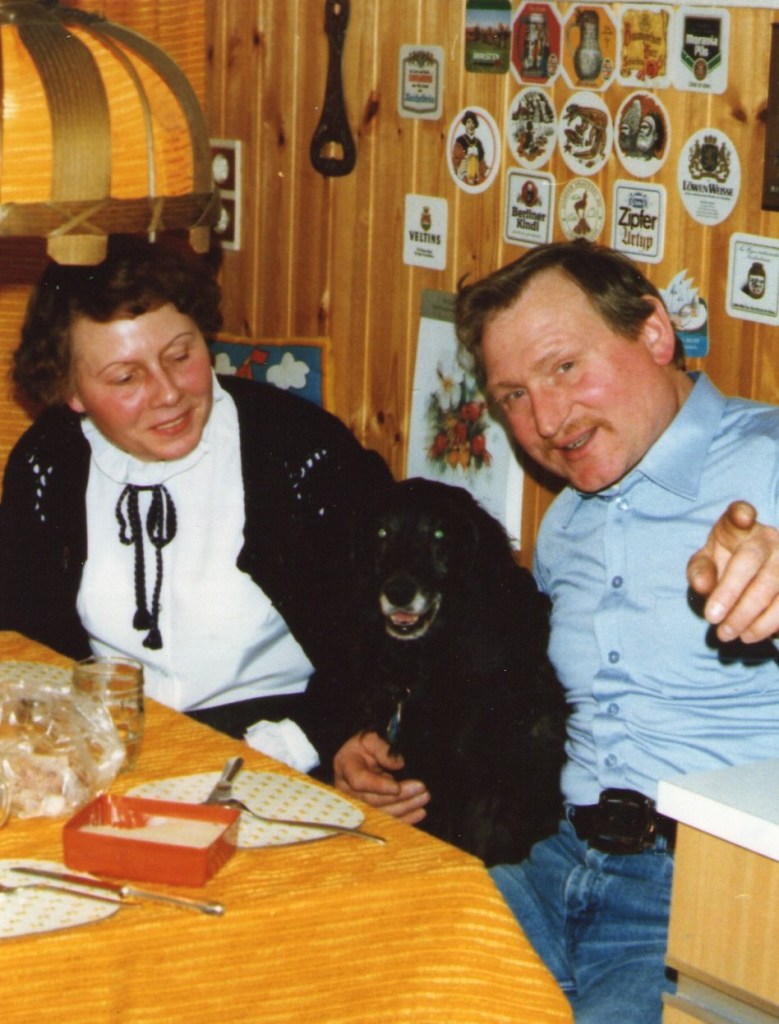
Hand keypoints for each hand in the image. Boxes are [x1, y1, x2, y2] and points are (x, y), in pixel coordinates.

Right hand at [333, 731, 429, 825]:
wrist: (363, 754)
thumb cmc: (366, 745)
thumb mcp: (372, 737)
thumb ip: (381, 748)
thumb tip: (397, 764)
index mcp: (345, 767)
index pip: (359, 780)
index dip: (378, 786)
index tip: (397, 787)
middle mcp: (347, 789)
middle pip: (372, 800)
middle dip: (399, 797)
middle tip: (421, 789)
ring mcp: (357, 803)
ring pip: (380, 813)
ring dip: (405, 807)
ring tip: (423, 798)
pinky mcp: (368, 812)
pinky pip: (386, 819)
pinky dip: (404, 818)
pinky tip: (419, 812)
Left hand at [687, 501, 778, 642]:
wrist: (751, 576)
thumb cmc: (724, 565)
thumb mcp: (705, 563)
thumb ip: (699, 571)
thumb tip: (703, 585)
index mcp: (738, 527)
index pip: (739, 513)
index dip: (742, 514)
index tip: (743, 519)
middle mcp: (767, 538)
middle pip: (751, 561)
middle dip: (731, 594)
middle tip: (714, 621)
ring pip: (776, 586)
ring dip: (753, 616)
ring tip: (730, 634)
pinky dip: (771, 623)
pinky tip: (752, 635)